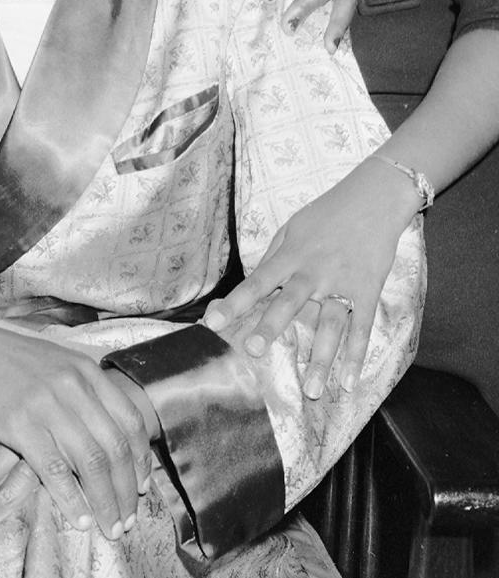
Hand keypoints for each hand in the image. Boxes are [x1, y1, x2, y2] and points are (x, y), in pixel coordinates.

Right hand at [0, 316, 152, 540]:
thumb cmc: (9, 358)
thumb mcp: (56, 362)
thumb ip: (84, 388)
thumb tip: (109, 422)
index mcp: (87, 370)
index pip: (130, 420)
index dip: (141, 459)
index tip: (142, 487)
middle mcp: (74, 386)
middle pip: (115, 447)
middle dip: (127, 490)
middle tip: (129, 519)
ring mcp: (47, 404)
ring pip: (91, 462)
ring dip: (105, 501)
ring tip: (110, 526)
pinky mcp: (19, 424)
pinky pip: (55, 469)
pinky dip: (71, 499)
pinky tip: (79, 519)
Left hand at [202, 164, 408, 395]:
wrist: (375, 196)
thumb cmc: (327, 212)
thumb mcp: (293, 226)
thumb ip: (274, 255)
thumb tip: (255, 280)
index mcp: (291, 254)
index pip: (257, 281)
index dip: (234, 303)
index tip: (212, 323)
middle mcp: (314, 270)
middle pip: (289, 302)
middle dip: (271, 326)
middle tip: (253, 351)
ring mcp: (342, 283)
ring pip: (330, 324)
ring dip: (321, 359)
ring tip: (313, 391)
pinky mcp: (368, 290)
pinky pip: (362, 328)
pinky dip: (356, 356)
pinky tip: (349, 382)